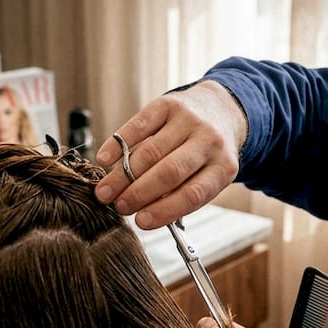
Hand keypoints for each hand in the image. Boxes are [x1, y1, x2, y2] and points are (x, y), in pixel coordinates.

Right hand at [95, 81, 245, 229]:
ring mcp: (189, 120)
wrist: (220, 110)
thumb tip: (144, 213)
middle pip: (170, 172)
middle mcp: (209, 141)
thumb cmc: (208, 155)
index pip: (193, 194)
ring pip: (151, 151)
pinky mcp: (169, 105)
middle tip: (119, 207)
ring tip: (106, 192)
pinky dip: (118, 145)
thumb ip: (182, 196)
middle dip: (139, 193)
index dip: (165, 210)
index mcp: (223, 167)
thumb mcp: (208, 177)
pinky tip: (105, 160)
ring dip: (123, 175)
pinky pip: (138, 126)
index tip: (141, 222)